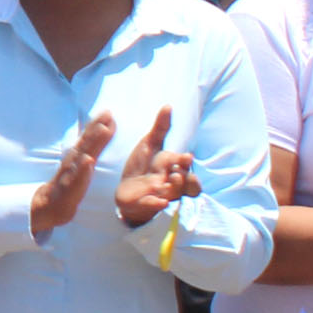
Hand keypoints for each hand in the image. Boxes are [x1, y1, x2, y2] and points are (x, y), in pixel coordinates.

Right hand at [32, 112, 115, 238]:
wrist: (49, 207)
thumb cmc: (67, 185)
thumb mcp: (78, 167)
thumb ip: (88, 151)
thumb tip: (100, 135)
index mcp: (76, 157)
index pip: (88, 138)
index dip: (98, 124)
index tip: (109, 112)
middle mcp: (73, 162)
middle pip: (86, 142)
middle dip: (96, 127)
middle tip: (107, 114)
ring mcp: (70, 174)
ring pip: (82, 155)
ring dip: (92, 142)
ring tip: (103, 130)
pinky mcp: (68, 189)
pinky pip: (76, 178)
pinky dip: (83, 169)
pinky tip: (88, 160)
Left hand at [111, 106, 199, 228]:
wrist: (126, 189)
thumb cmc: (142, 166)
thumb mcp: (149, 145)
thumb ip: (160, 128)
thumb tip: (167, 105)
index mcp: (172, 169)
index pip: (186, 168)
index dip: (186, 163)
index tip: (185, 157)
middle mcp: (170, 184)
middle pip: (187, 184)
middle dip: (184, 178)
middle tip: (176, 172)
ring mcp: (160, 195)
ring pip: (174, 194)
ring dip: (174, 189)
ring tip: (168, 183)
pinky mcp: (146, 204)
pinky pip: (155, 207)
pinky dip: (157, 204)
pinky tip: (158, 201)